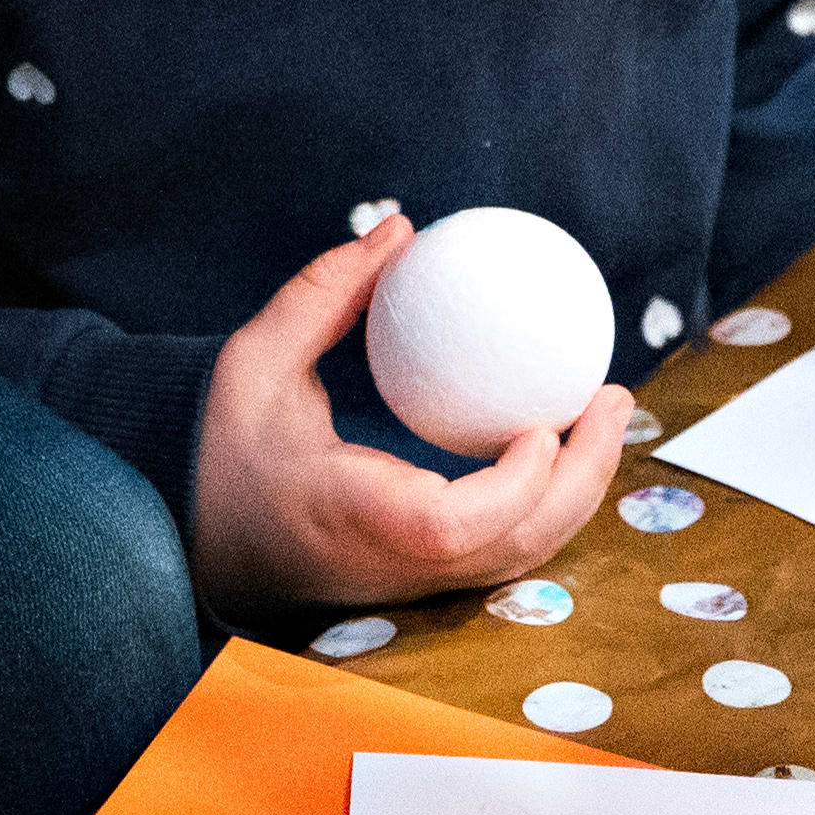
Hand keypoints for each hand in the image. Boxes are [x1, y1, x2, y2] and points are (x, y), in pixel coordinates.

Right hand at [186, 215, 629, 620]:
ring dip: (577, 490)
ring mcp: (414, 583)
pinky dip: (547, 501)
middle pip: (512, 547)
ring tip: (604, 412)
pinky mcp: (425, 581)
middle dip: (583, 478)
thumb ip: (323, 296)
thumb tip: (400, 230)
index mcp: (350, 518)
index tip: (544, 426)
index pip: (448, 527)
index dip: (512, 488)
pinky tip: (563, 440)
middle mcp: (392, 566)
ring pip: (520, 557)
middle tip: (613, 395)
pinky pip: (503, 549)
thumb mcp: (254, 362)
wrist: (201, 537)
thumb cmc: (225, 448)